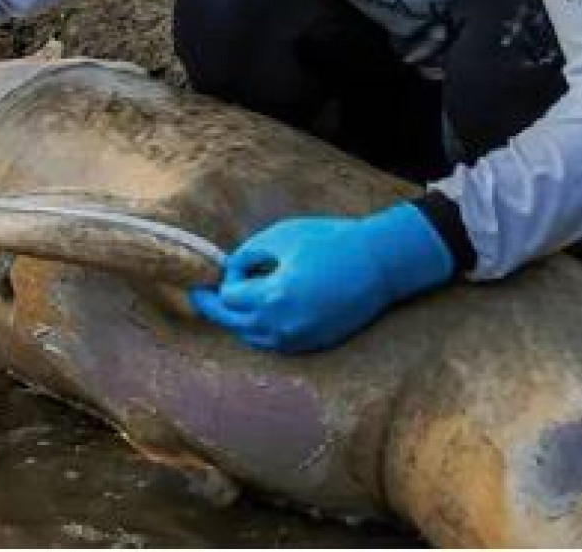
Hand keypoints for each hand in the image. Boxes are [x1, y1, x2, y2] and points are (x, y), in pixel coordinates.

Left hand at [191, 202, 453, 352]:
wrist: (379, 264)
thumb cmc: (330, 242)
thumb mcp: (281, 236)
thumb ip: (248, 255)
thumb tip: (230, 271)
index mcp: (273, 298)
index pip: (228, 299)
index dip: (226, 279)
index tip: (229, 266)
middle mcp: (283, 326)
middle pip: (234, 325)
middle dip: (216, 309)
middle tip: (201, 296)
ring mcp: (300, 340)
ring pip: (253, 339)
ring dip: (239, 321)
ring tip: (233, 303)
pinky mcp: (314, 345)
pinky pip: (276, 344)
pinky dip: (262, 330)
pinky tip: (261, 313)